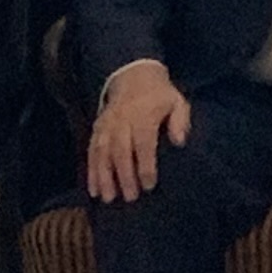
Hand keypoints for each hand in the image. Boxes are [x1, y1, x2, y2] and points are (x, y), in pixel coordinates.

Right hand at [87, 61, 191, 202]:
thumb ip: (180, 121)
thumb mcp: (176, 102)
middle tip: (130, 197)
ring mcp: (107, 125)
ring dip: (104, 177)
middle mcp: (122, 121)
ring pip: (102, 153)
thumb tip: (179, 142)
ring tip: (107, 198)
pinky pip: (91, 151)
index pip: (143, 143)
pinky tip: (93, 189)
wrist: (133, 75)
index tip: (149, 185)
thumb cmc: (159, 95)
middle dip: (124, 176)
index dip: (145, 165)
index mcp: (143, 115)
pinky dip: (91, 171)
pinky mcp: (97, 129)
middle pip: (120, 151)